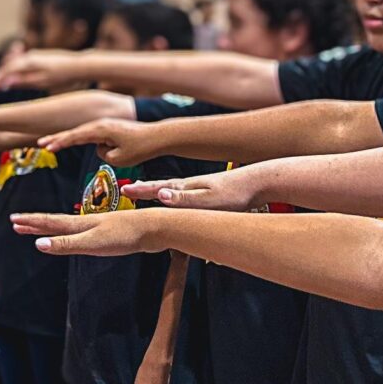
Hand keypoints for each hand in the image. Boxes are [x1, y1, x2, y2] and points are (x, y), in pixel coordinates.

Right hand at [0, 49, 86, 92]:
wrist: (79, 65)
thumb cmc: (62, 77)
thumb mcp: (42, 81)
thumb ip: (23, 81)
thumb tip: (6, 81)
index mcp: (28, 62)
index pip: (7, 71)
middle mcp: (30, 56)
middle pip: (10, 66)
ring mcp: (36, 55)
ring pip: (17, 63)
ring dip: (6, 71)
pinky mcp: (42, 57)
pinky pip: (24, 62)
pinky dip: (16, 68)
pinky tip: (15, 72)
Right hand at [13, 210, 162, 256]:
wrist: (156, 228)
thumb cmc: (126, 236)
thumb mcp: (93, 243)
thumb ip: (67, 244)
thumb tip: (39, 244)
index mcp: (81, 224)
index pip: (49, 222)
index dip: (31, 222)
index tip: (13, 219)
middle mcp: (87, 222)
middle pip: (55, 223)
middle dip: (35, 224)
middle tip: (16, 223)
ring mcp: (99, 226)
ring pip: (69, 227)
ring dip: (51, 228)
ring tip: (39, 229)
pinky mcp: (111, 233)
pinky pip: (83, 233)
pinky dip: (71, 234)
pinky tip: (75, 235)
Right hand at [39, 115, 151, 161]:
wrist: (160, 137)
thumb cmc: (141, 148)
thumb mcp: (119, 159)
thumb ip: (103, 155)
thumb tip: (99, 149)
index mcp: (101, 130)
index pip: (75, 137)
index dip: (59, 142)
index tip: (46, 147)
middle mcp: (101, 124)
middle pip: (74, 132)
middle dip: (58, 138)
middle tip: (41, 143)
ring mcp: (106, 125)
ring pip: (88, 137)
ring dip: (80, 143)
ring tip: (67, 147)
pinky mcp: (111, 129)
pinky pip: (98, 138)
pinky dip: (96, 145)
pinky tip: (114, 150)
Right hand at [128, 165, 271, 209]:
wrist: (258, 182)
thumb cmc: (234, 194)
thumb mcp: (207, 201)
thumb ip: (182, 199)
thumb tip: (158, 196)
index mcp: (185, 187)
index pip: (157, 189)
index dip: (140, 192)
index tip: (124, 191)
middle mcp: (190, 186)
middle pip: (161, 187)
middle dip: (144, 189)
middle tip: (128, 189)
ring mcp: (199, 188)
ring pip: (172, 190)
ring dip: (157, 190)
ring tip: (148, 190)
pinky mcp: (210, 193)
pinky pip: (184, 194)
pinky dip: (174, 194)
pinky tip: (179, 196)